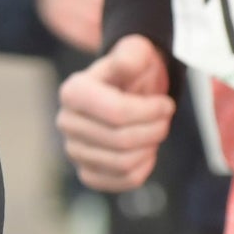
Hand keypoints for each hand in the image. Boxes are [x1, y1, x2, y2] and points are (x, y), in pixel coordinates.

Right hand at [56, 35, 171, 192]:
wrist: (126, 92)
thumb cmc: (132, 71)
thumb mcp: (135, 52)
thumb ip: (131, 54)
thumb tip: (125, 64)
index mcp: (73, 91)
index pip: (117, 113)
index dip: (150, 112)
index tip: (167, 104)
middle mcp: (66, 123)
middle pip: (121, 140)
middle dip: (154, 130)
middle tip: (165, 119)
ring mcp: (74, 151)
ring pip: (123, 163)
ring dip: (150, 148)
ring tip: (156, 132)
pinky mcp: (88, 172)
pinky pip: (122, 181)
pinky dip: (143, 167)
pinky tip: (146, 150)